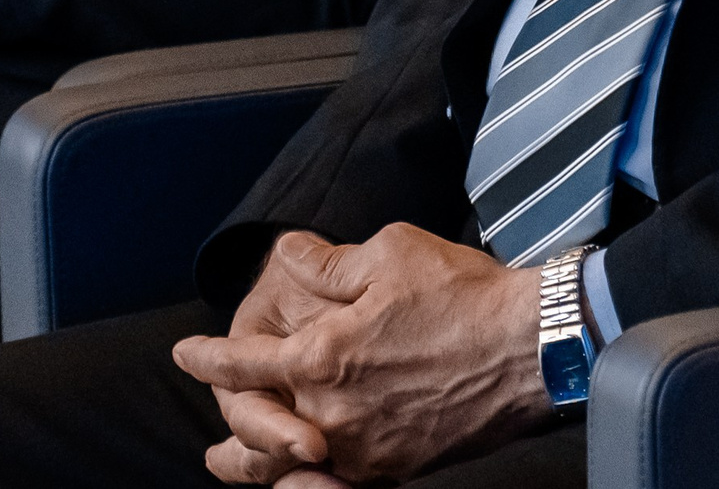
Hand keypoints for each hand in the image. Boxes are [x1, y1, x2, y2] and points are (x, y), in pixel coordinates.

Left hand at [172, 226, 550, 484]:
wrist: (533, 349)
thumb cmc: (464, 297)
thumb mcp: (388, 253)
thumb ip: (327, 262)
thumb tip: (289, 255)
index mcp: (323, 357)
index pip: (244, 363)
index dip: (207, 358)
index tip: (186, 353)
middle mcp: (335, 413)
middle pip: (257, 433)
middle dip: (227, 431)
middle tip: (208, 439)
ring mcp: (367, 448)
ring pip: (292, 469)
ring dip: (257, 467)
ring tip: (235, 467)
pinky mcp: (401, 467)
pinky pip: (340, 479)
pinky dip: (312, 479)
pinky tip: (311, 469)